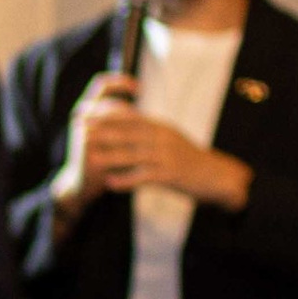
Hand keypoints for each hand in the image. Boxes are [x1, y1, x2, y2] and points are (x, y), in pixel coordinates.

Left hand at [72, 81, 251, 209]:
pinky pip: (145, 177)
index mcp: (161, 128)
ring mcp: (167, 157)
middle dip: (104, 132)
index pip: (132, 118)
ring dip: (110, 157)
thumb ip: (149, 131)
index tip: (88, 114)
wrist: (216, 176)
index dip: (108, 116)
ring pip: (134, 155)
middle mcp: (164, 139)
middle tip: (81, 132)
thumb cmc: (188, 159)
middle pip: (129, 134)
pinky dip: (126, 180)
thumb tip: (128, 122)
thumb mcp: (169, 138)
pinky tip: (110, 184)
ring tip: (90, 160)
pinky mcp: (171, 175)